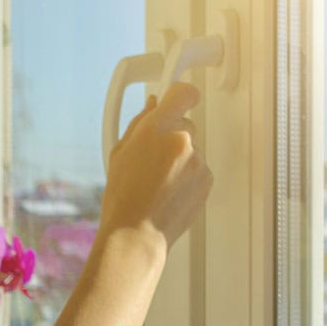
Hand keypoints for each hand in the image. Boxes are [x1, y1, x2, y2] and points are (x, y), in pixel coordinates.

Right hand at [100, 82, 212, 250]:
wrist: (137, 233)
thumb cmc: (123, 197)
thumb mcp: (119, 153)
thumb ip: (139, 123)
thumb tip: (153, 105)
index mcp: (156, 127)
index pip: (182, 93)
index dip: (181, 95)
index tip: (179, 99)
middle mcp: (181, 139)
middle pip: (185, 125)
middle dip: (172, 137)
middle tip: (152, 160)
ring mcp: (198, 160)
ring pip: (191, 151)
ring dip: (179, 161)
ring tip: (157, 184)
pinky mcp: (207, 179)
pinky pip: (198, 170)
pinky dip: (187, 178)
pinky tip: (168, 193)